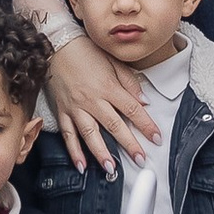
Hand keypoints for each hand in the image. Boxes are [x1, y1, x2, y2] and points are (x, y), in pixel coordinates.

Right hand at [46, 30, 157, 173]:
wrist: (57, 45)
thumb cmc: (86, 51)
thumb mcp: (113, 61)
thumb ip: (130, 82)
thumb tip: (144, 100)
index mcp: (108, 87)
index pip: (132, 109)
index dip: (146, 125)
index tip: (156, 137)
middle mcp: (92, 100)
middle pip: (114, 125)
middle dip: (129, 144)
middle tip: (140, 158)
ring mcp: (76, 107)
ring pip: (90, 134)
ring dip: (101, 153)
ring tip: (111, 168)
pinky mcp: (63, 111)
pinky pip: (68, 135)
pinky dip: (74, 151)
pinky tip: (81, 165)